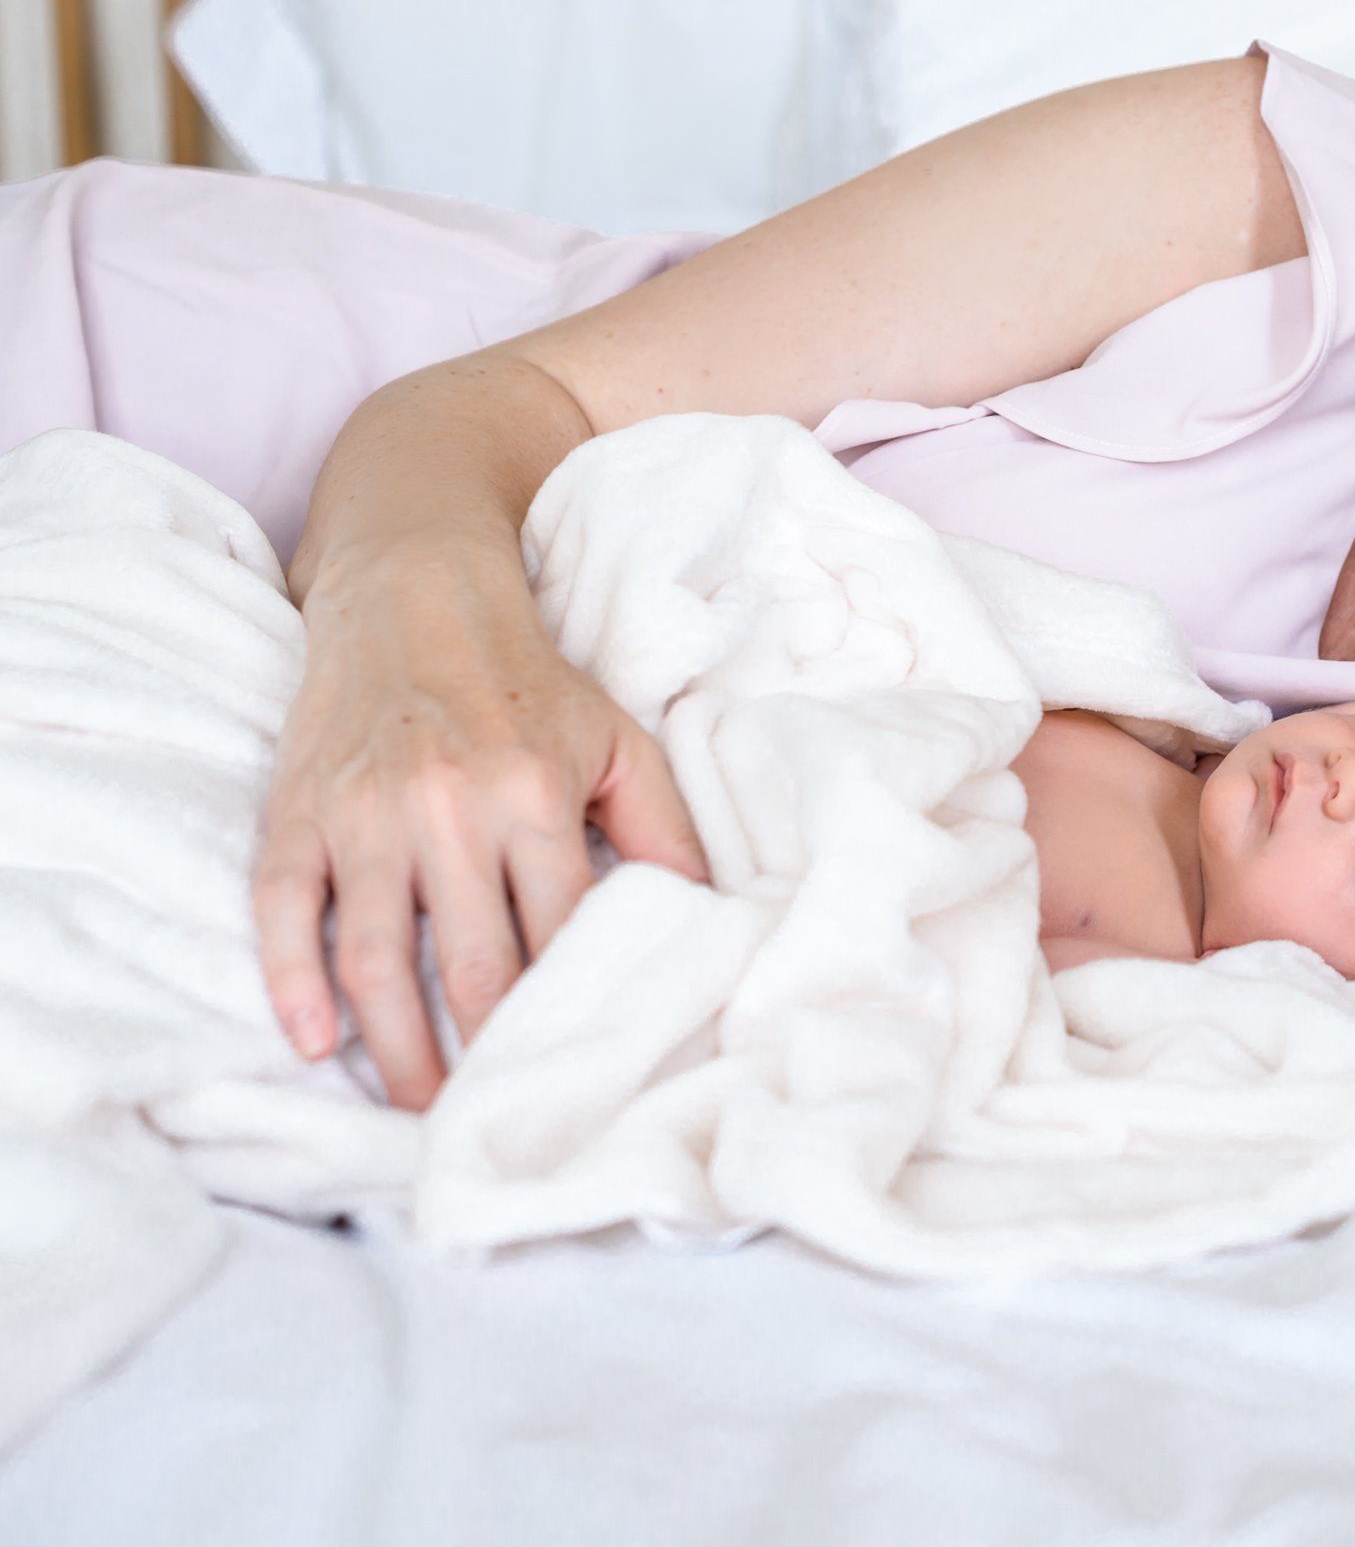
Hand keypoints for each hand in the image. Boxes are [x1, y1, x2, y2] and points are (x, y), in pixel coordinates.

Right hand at [252, 535, 708, 1108]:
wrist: (414, 590)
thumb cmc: (529, 681)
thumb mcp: (616, 741)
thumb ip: (665, 829)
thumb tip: (712, 916)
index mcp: (536, 795)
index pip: (563, 932)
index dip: (573, 1010)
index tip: (585, 1073)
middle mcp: (451, 808)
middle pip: (474, 965)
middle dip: (491, 1055)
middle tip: (503, 1121)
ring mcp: (367, 814)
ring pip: (378, 958)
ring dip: (399, 1047)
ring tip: (422, 1109)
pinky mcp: (300, 811)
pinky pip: (285, 908)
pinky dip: (291, 980)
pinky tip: (314, 1040)